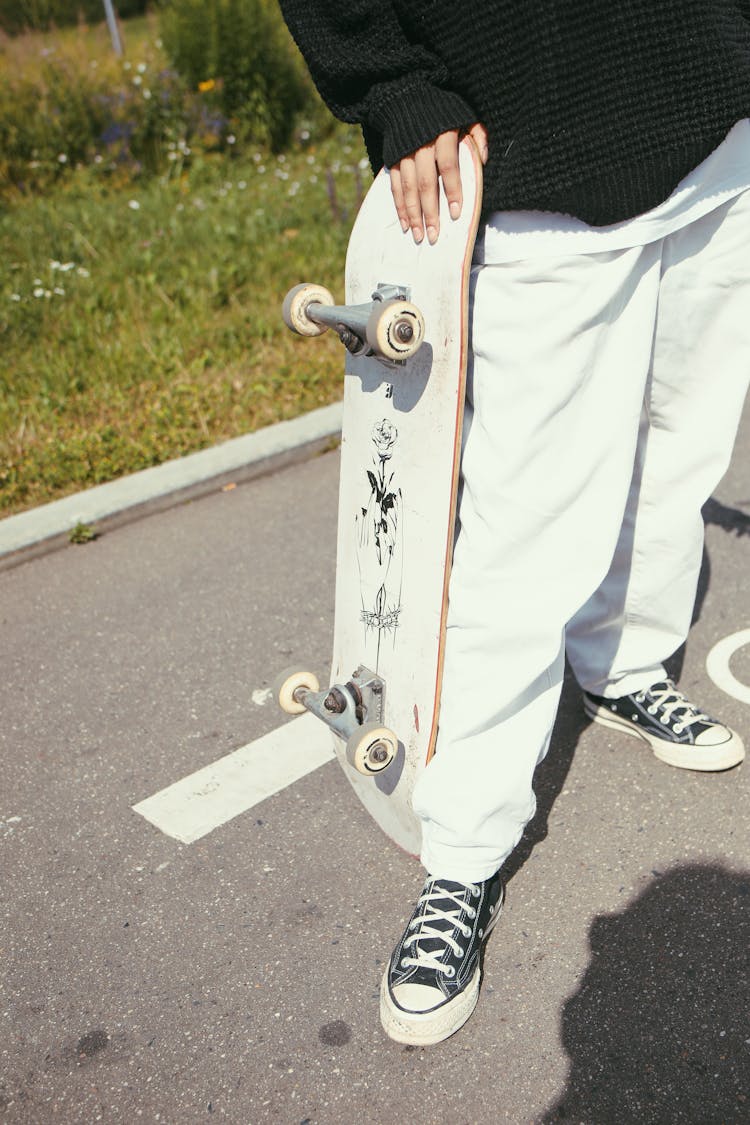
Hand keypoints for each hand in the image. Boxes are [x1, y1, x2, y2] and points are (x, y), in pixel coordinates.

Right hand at [389, 123, 487, 244]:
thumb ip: (477, 134)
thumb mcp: (465, 115)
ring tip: (419, 236)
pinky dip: (399, 206)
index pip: (448, 165)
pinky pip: (395, 186)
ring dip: (413, 214)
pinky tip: (405, 224)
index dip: (452, 189)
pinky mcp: (393, 159)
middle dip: (430, 211)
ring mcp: (404, 153)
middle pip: (425, 182)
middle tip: (435, 235)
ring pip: (408, 188)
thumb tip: (485, 158)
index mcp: (442, 134)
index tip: (456, 213)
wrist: (407, 98)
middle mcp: (420, 145)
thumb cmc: (444, 113)